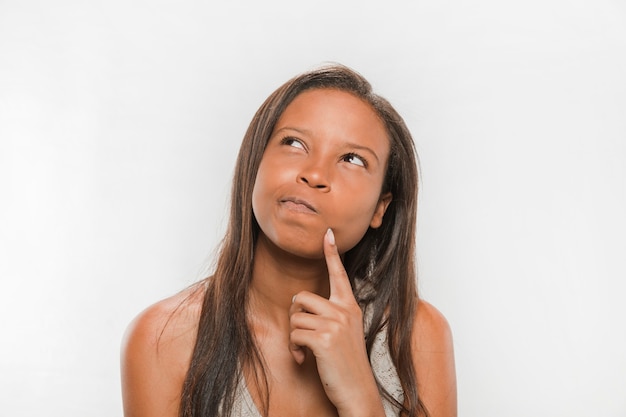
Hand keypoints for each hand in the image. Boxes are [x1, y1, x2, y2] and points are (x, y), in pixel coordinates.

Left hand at [289, 229, 384, 415]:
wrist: (357, 391)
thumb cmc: (346, 362)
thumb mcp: (344, 332)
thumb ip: (331, 315)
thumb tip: (302, 304)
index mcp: (349, 306)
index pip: (339, 274)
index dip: (331, 253)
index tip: (327, 233)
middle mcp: (343, 311)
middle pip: (301, 297)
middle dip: (295, 317)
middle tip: (303, 334)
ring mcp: (334, 324)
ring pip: (295, 317)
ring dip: (294, 336)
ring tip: (305, 350)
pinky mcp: (323, 339)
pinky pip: (294, 334)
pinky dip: (294, 349)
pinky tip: (304, 360)